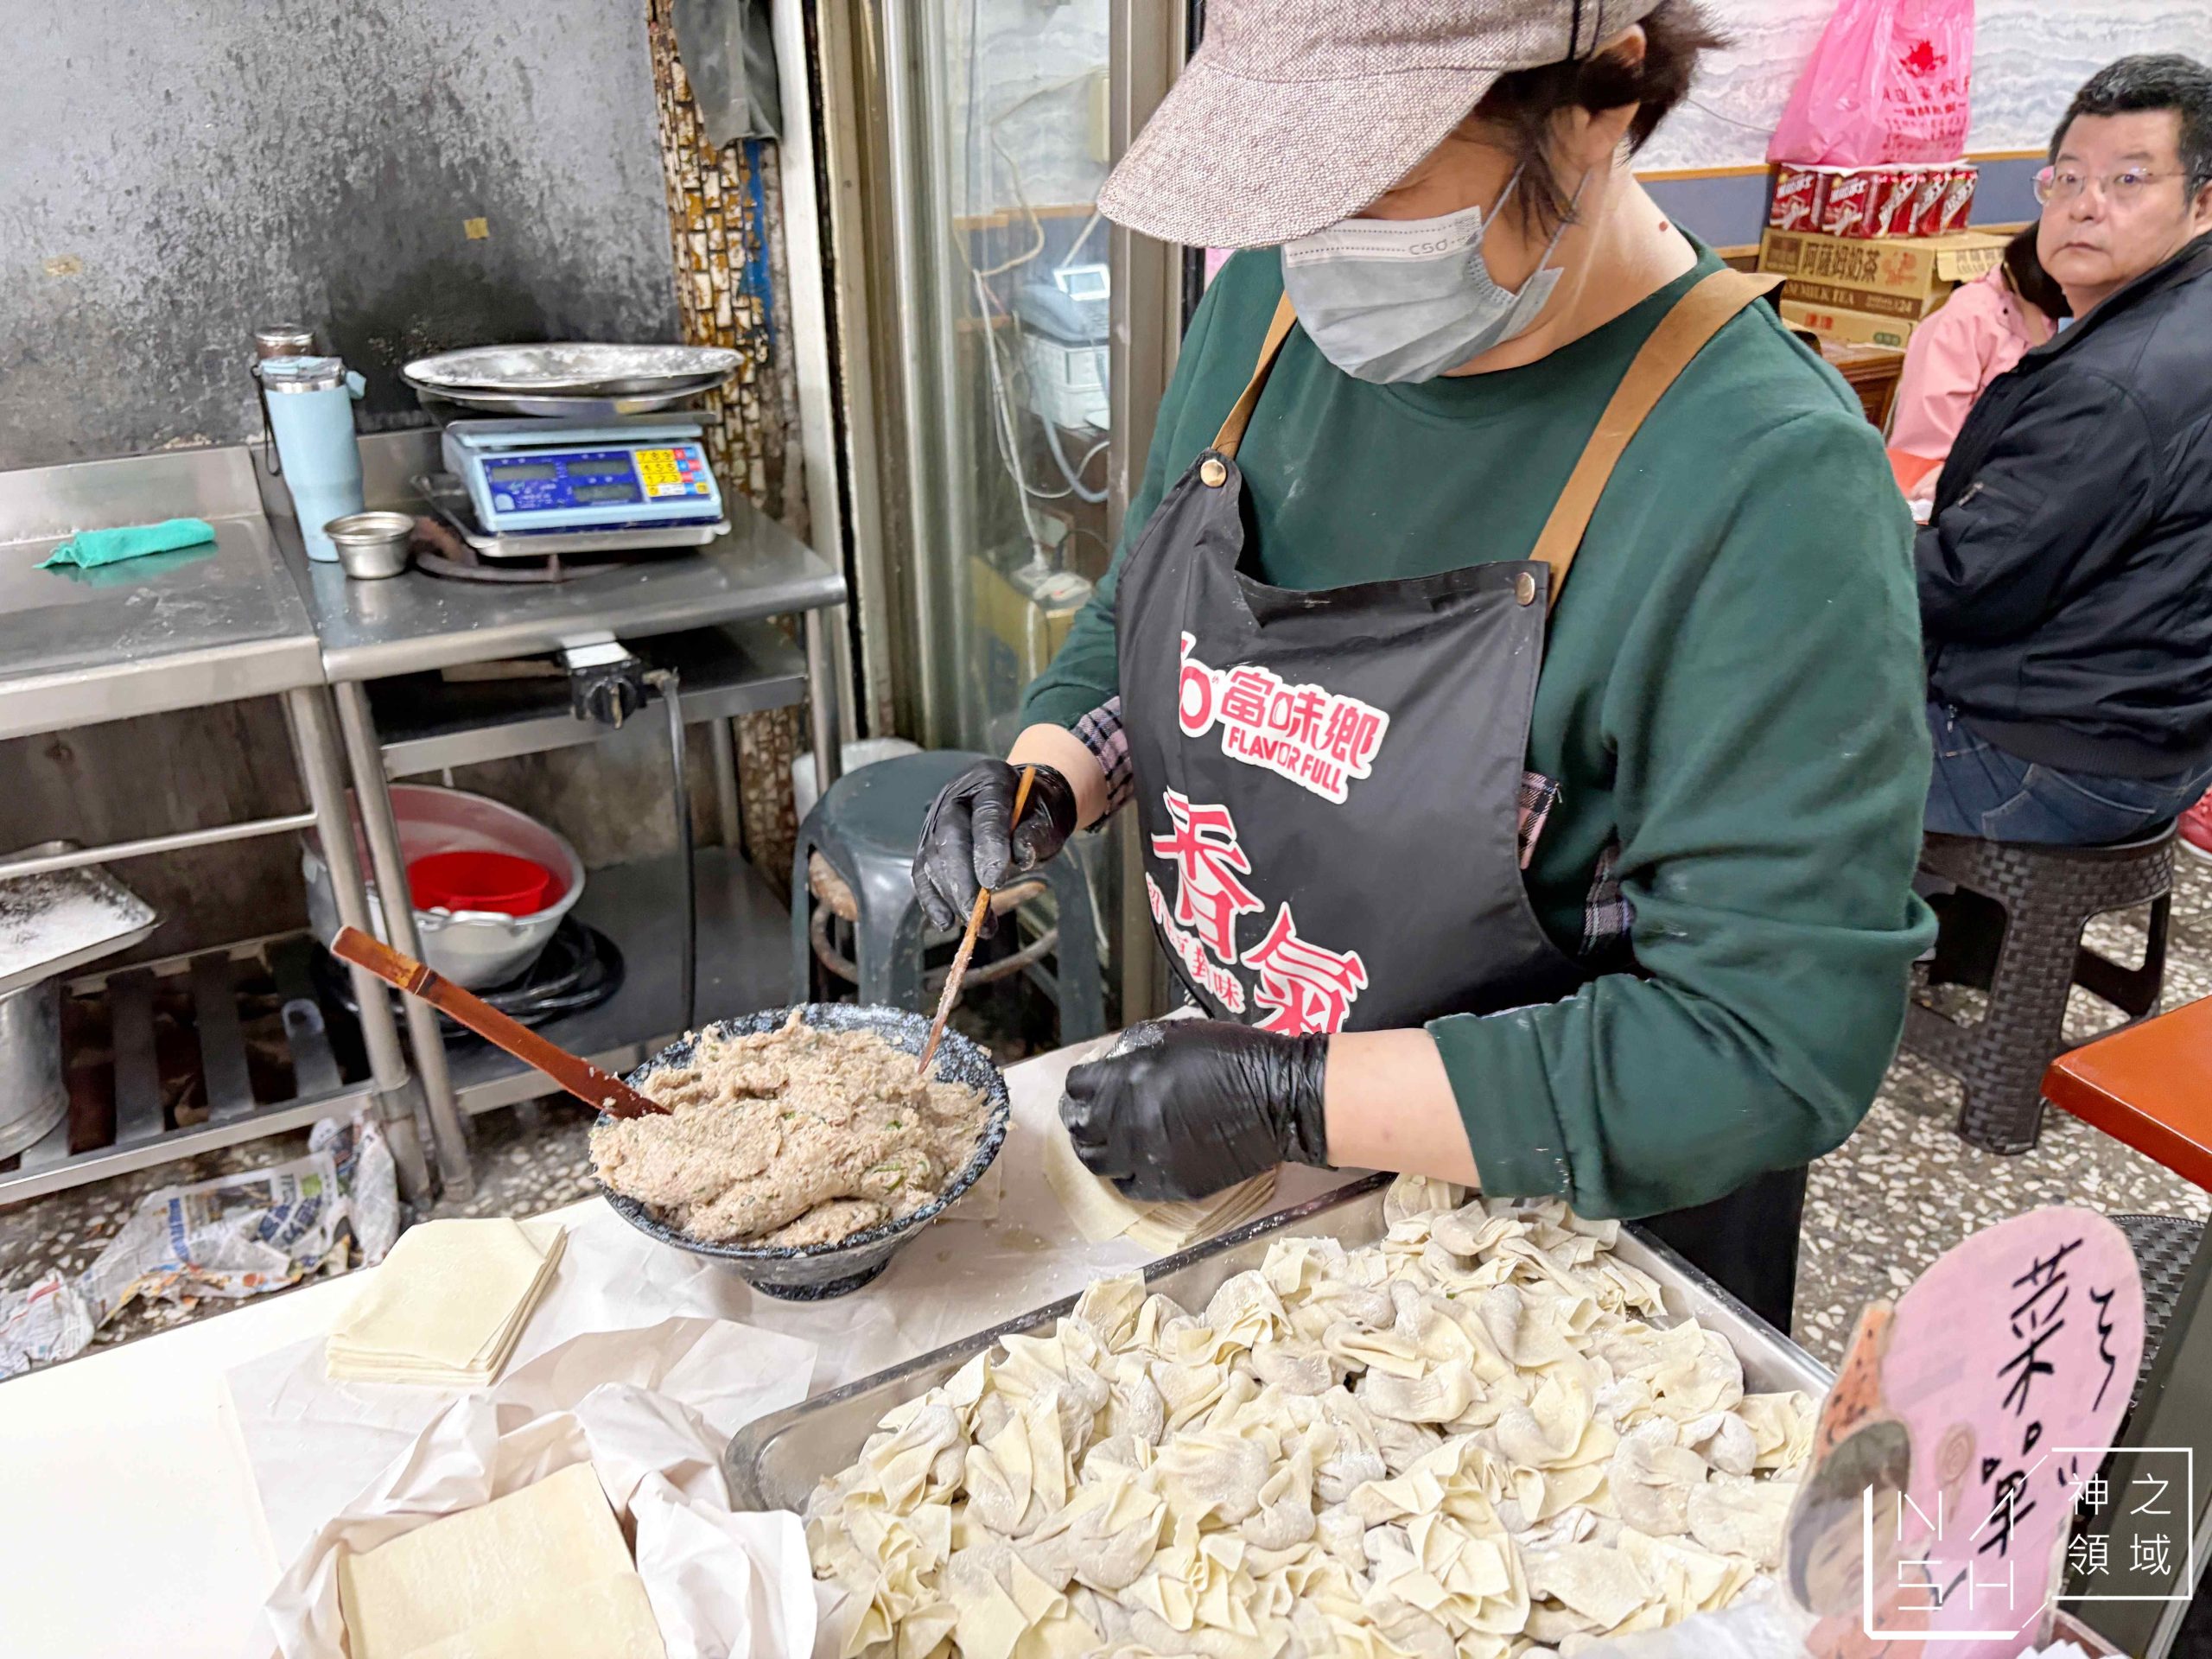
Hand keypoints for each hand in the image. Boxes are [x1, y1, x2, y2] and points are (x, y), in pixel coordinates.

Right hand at [912, 761, 1078, 936]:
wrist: (1025, 805)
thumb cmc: (1038, 812)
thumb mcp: (1048, 819)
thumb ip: (1035, 834)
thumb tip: (1021, 855)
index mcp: (991, 779)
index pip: (987, 813)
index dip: (988, 847)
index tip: (994, 882)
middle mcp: (957, 796)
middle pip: (950, 838)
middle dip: (961, 880)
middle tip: (976, 913)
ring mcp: (938, 819)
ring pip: (934, 859)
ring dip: (951, 896)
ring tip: (976, 924)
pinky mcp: (929, 843)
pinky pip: (923, 873)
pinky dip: (932, 899)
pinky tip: (945, 921)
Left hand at [1060, 1020, 1329, 1202]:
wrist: (1278, 1099)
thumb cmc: (1232, 1056)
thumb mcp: (1175, 1033)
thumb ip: (1135, 1049)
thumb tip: (1113, 1063)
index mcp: (1124, 1081)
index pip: (1075, 1087)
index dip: (1081, 1083)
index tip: (1089, 1084)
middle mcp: (1126, 1123)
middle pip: (1079, 1129)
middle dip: (1081, 1118)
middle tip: (1091, 1114)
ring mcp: (1147, 1159)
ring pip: (1097, 1164)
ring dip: (1098, 1149)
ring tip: (1109, 1141)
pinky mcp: (1169, 1186)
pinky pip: (1129, 1186)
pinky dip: (1126, 1173)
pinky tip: (1136, 1161)